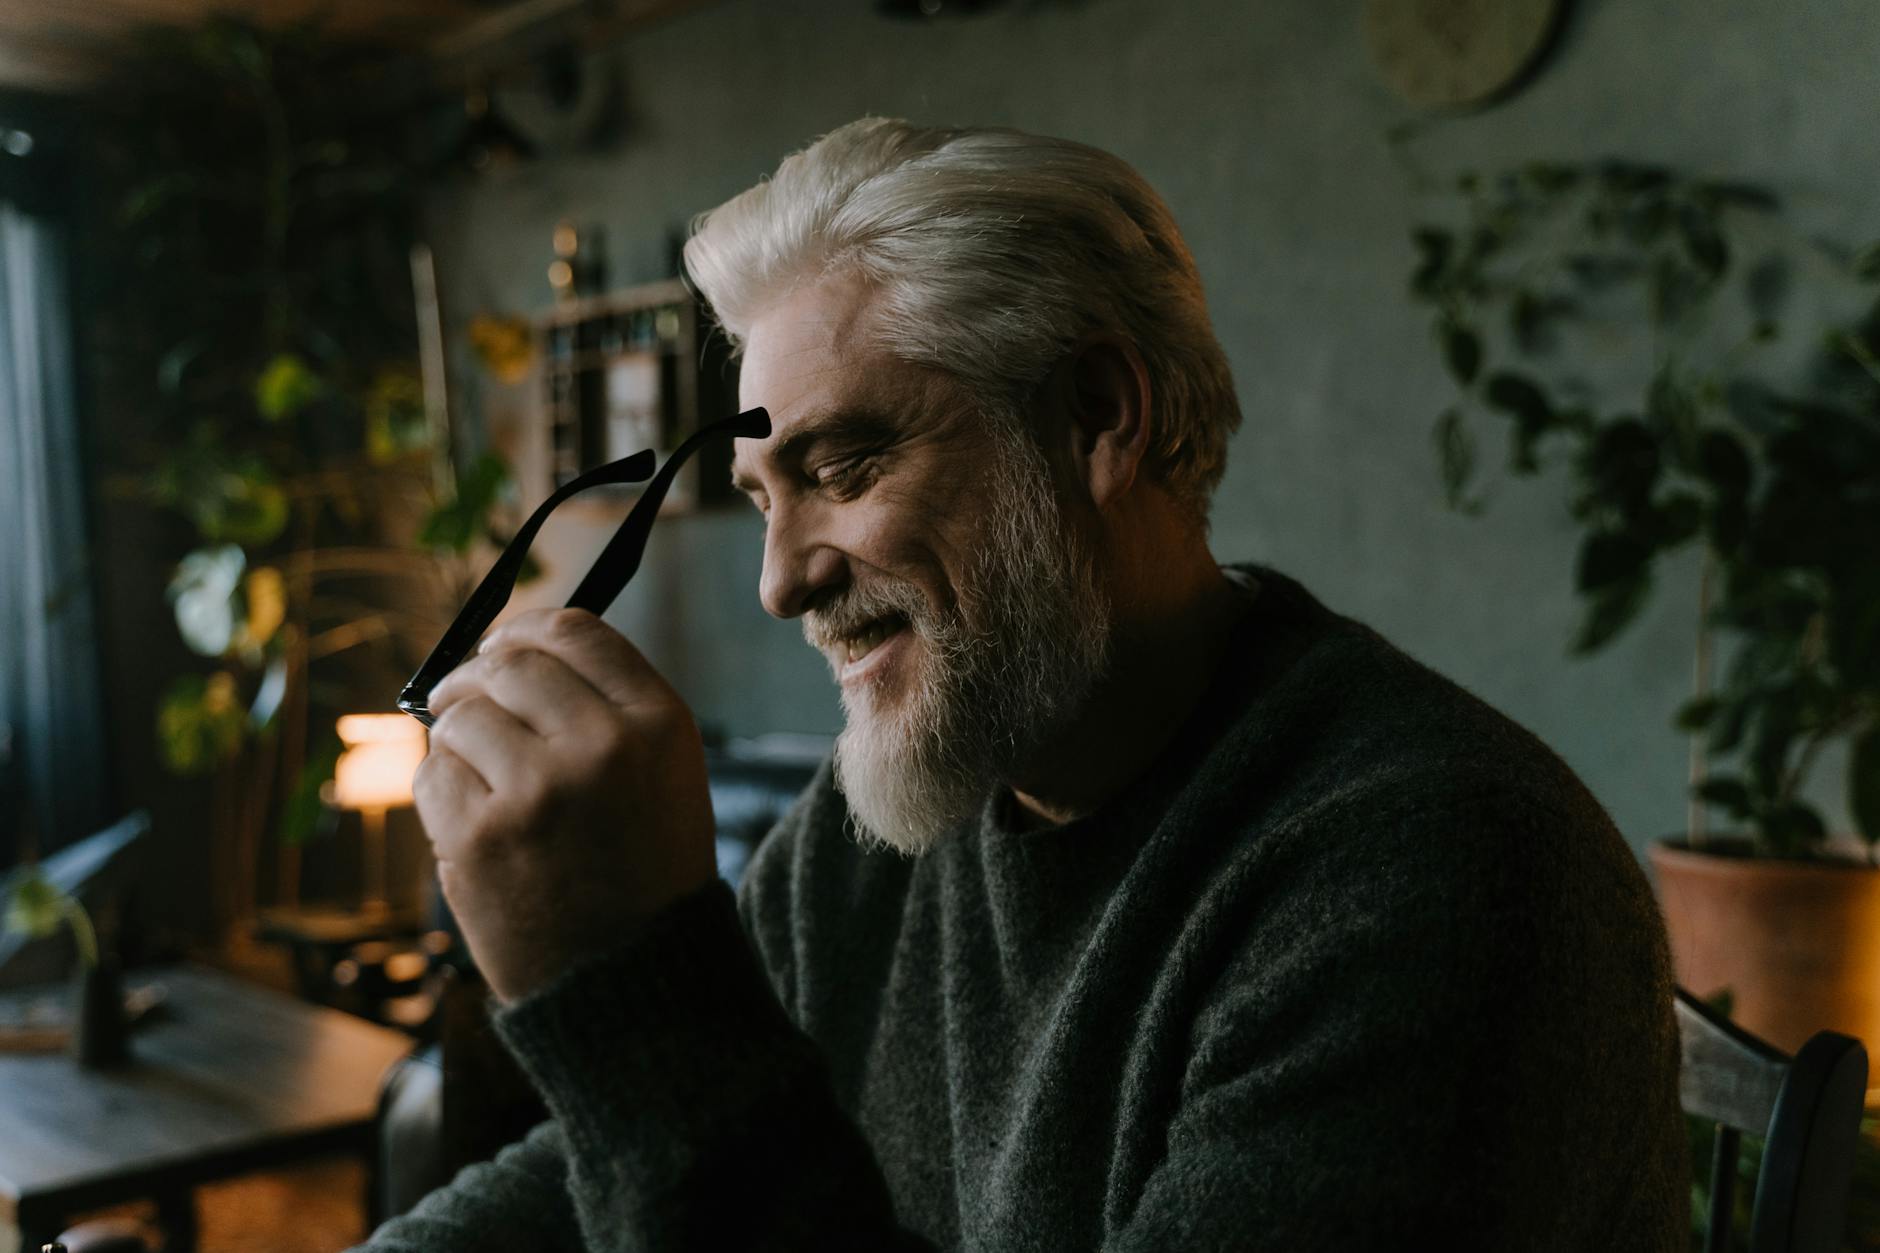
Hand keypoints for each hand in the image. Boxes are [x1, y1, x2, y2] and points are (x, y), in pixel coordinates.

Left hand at [414, 608, 716, 1002]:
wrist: (634, 982)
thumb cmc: (643, 869)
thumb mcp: (664, 770)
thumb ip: (605, 703)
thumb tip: (509, 652)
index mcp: (657, 723)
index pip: (572, 631)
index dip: (524, 631)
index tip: (502, 648)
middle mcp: (601, 746)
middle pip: (507, 665)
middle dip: (476, 680)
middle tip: (468, 705)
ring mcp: (537, 792)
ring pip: (460, 719)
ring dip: (458, 742)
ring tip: (484, 782)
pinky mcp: (480, 839)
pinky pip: (431, 777)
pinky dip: (440, 793)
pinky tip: (473, 822)